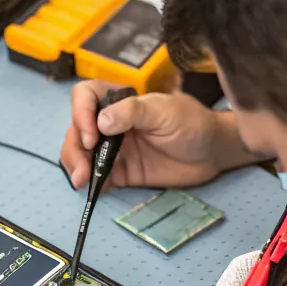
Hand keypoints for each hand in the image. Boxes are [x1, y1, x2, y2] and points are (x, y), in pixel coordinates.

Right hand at [60, 82, 257, 189]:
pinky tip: (95, 189)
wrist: (212, 153)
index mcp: (120, 101)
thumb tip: (101, 122)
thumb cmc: (192, 123)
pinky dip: (91, 182)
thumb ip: (133, 113)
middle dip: (74, 146)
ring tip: (82, 180)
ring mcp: (114, 148)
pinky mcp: (122, 172)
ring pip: (81, 153)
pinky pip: (97, 176)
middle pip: (77, 128)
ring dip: (76, 165)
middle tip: (83, 167)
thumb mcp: (164, 111)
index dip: (81, 112)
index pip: (86, 96)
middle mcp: (111, 122)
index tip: (91, 134)